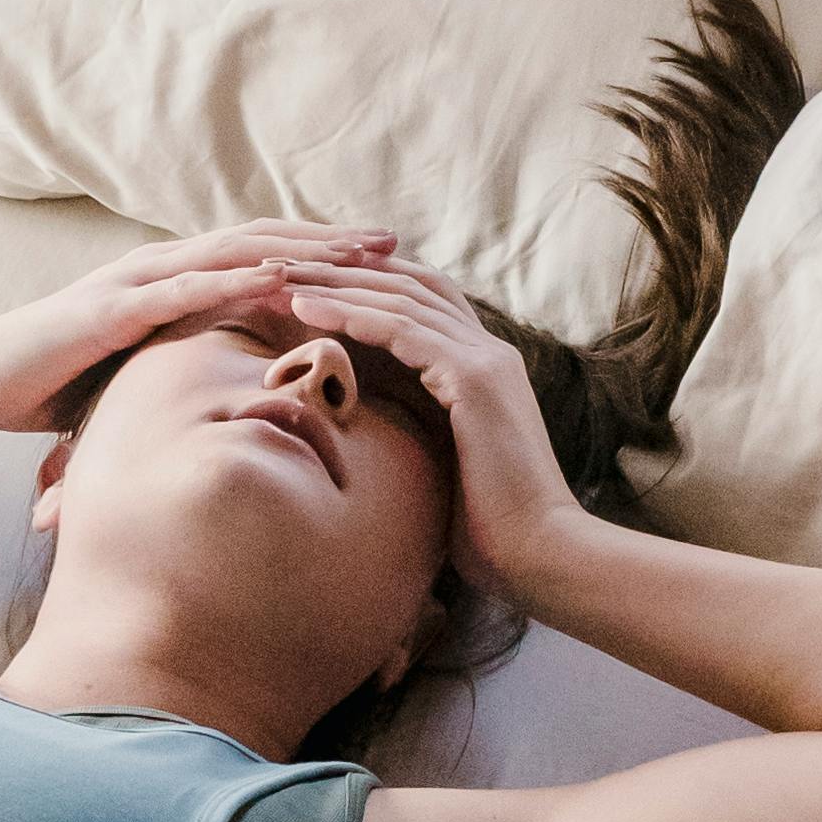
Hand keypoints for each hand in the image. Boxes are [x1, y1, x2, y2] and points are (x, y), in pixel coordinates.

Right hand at [0, 219, 403, 436]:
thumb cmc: (51, 385)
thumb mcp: (138, 380)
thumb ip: (182, 373)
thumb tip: (232, 398)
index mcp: (172, 284)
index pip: (260, 260)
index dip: (321, 257)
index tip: (381, 264)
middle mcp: (161, 269)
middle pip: (262, 243)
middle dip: (329, 242)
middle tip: (393, 241)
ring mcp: (137, 283)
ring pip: (234, 255)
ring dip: (298, 252)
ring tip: (356, 254)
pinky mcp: (112, 309)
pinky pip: (185, 290)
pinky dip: (235, 281)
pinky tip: (281, 281)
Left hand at [270, 257, 580, 596]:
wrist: (541, 555)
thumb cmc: (492, 533)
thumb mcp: (446, 472)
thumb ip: (421, 439)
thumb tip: (373, 447)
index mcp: (484, 369)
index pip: (422, 302)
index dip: (366, 286)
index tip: (309, 286)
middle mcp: (489, 352)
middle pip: (409, 284)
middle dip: (344, 270)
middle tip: (283, 265)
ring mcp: (486, 361)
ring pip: (401, 298)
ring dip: (337, 284)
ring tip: (280, 277)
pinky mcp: (475, 379)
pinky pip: (405, 329)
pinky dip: (354, 314)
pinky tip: (308, 310)